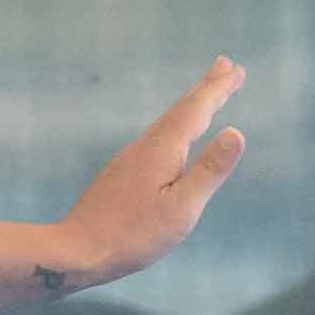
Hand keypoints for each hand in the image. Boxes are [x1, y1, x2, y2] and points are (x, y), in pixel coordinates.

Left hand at [36, 60, 251, 294]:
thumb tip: (236, 131)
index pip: (196, 111)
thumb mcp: (182, 207)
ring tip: (204, 96)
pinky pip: (156, 139)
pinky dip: (174, 127)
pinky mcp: (121, 174)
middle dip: (205, 88)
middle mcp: (144, 147)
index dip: (218, 89)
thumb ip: (209, 170)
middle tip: (225, 65)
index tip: (237, 69)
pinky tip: (172, 140)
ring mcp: (129, 159)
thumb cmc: (133, 235)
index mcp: (163, 150)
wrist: (76, 250)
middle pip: (180, 110)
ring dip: (189, 106)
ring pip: (166, 123)